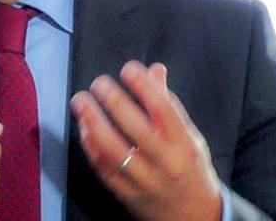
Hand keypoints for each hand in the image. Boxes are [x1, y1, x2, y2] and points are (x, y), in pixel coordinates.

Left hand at [71, 61, 221, 220]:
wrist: (195, 217)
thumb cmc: (190, 167)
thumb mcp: (189, 135)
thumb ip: (169, 104)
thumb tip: (154, 69)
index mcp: (184, 144)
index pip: (164, 110)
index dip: (143, 86)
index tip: (127, 69)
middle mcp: (165, 163)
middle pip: (136, 129)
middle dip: (114, 101)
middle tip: (98, 83)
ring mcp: (144, 181)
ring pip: (114, 151)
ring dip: (93, 122)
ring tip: (80, 101)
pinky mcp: (126, 194)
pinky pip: (103, 168)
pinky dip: (90, 146)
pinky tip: (84, 128)